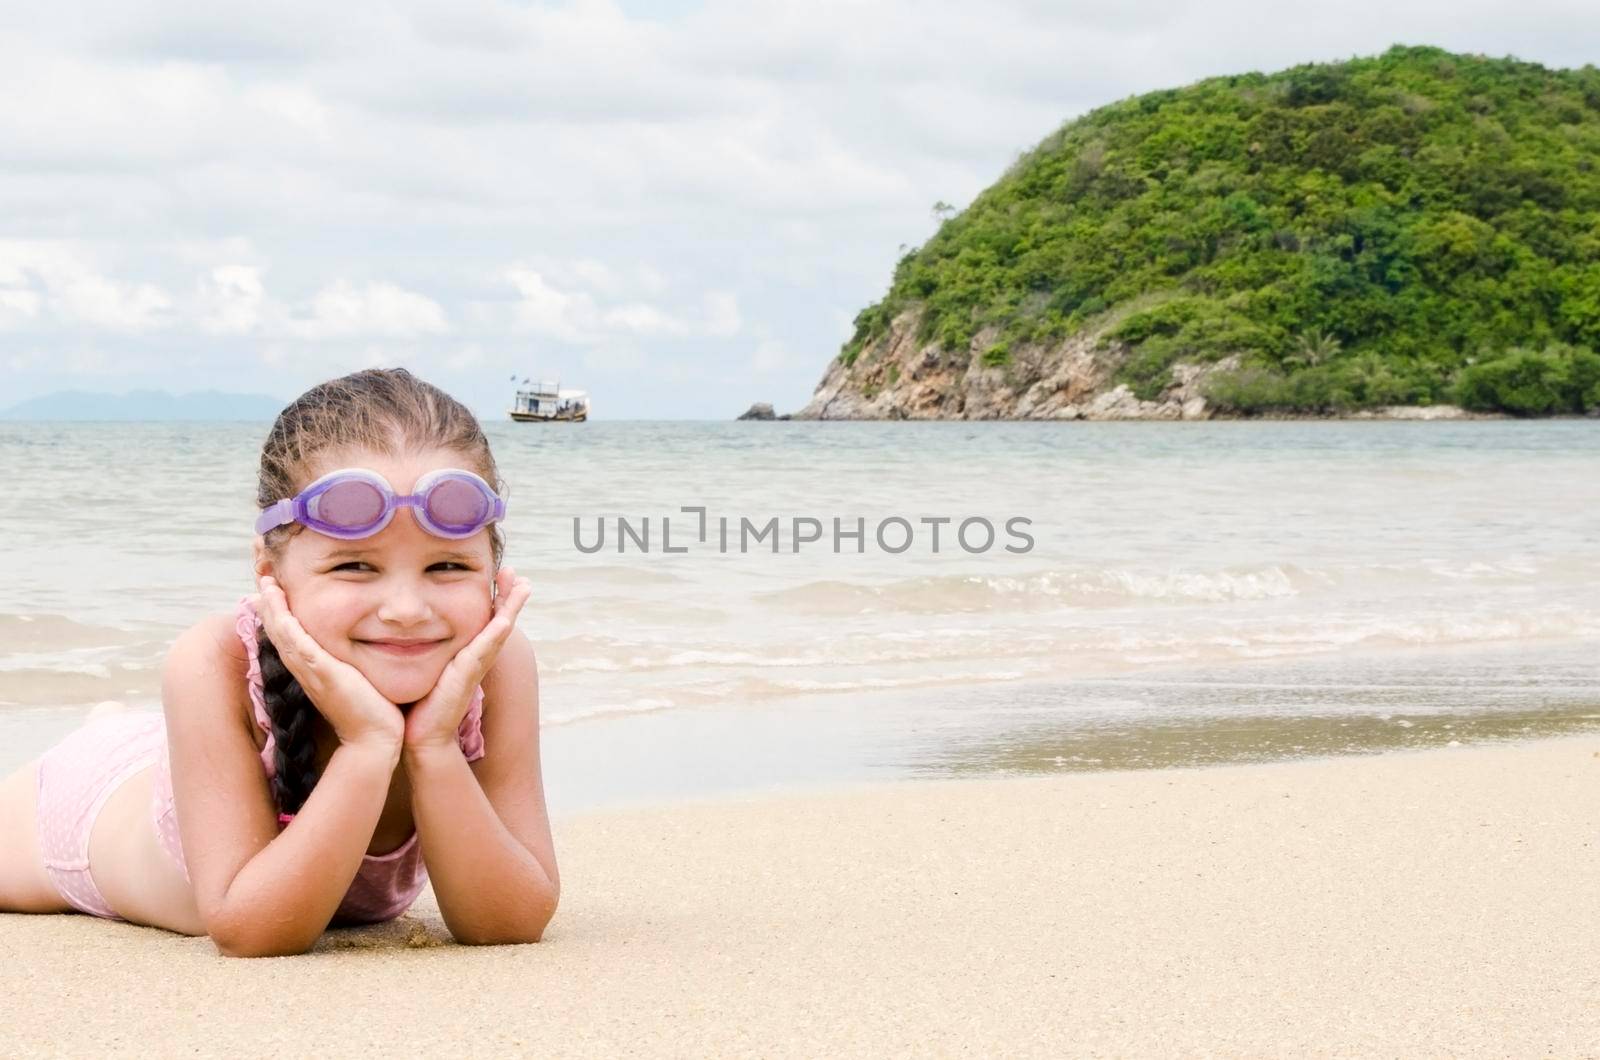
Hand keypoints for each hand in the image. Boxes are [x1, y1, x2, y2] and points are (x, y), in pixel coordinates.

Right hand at [253, 574, 404, 752]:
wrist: (376, 740)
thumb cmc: (373, 713)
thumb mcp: (358, 681)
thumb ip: (353, 666)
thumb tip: (359, 652)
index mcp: (314, 671)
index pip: (291, 637)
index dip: (280, 615)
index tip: (276, 591)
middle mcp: (307, 670)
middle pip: (279, 632)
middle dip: (270, 605)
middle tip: (264, 578)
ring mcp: (311, 672)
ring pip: (283, 634)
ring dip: (272, 607)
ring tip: (266, 582)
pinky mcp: (321, 672)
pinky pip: (296, 642)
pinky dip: (284, 622)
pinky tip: (276, 604)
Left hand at [403, 566, 531, 752]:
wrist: (419, 737)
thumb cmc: (416, 704)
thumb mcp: (421, 667)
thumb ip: (418, 648)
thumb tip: (402, 628)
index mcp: (467, 654)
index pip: (485, 620)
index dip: (495, 599)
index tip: (498, 576)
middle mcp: (476, 658)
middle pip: (499, 621)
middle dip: (509, 596)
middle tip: (515, 572)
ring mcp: (475, 666)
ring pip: (499, 630)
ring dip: (512, 608)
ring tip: (523, 585)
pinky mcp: (467, 676)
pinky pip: (486, 649)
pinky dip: (497, 633)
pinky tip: (506, 619)